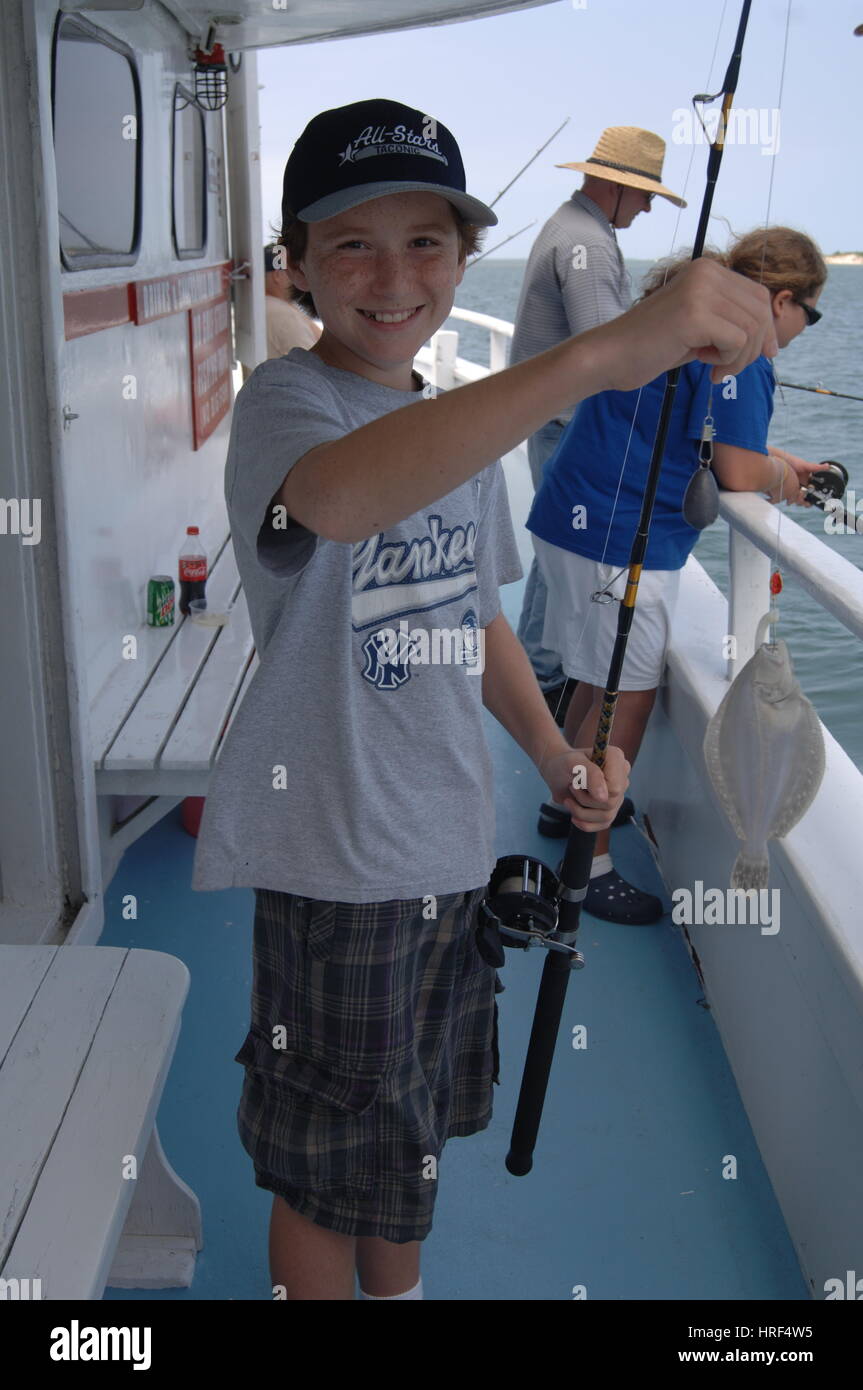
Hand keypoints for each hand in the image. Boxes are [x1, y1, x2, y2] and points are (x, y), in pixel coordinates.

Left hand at [543, 744, 629, 832]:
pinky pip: (603, 825)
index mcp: (616, 759)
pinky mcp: (610, 809)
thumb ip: (590, 774)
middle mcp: (622, 777)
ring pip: (607, 816)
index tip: (577, 782)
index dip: (595, 790)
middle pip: (610, 802)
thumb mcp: (572, 763)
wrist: (557, 773)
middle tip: (572, 788)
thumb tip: (603, 798)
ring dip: (581, 812)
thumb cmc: (564, 764)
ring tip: (570, 799)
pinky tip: (574, 815)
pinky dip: (585, 823)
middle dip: (584, 799)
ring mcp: (618, 795)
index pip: (615, 787)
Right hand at [599, 258, 777, 392]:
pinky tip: (704, 364)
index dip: (767, 328)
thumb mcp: (699, 328)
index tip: (764, 355)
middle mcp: (707, 272)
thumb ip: (731, 324)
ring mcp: (701, 291)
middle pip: (760, 311)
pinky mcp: (695, 314)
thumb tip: (774, 342)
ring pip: (752, 329)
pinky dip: (727, 361)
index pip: (758, 296)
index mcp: (708, 270)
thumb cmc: (652, 346)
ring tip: (715, 369)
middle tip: (730, 369)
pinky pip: (737, 342)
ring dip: (739, 358)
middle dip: (755, 347)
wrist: (611, 356)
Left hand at [768, 449, 834, 505]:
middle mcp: (799, 485)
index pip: (812, 491)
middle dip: (805, 501)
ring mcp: (791, 488)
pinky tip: (788, 499)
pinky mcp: (783, 489)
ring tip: (797, 499)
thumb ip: (816, 468)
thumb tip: (828, 466)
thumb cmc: (791, 461)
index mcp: (806, 480)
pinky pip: (786, 498)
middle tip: (806, 502)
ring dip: (797, 501)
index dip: (813, 497)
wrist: (778, 460)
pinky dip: (788, 499)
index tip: (814, 500)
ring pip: (795, 499)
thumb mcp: (804, 465)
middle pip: (804, 497)